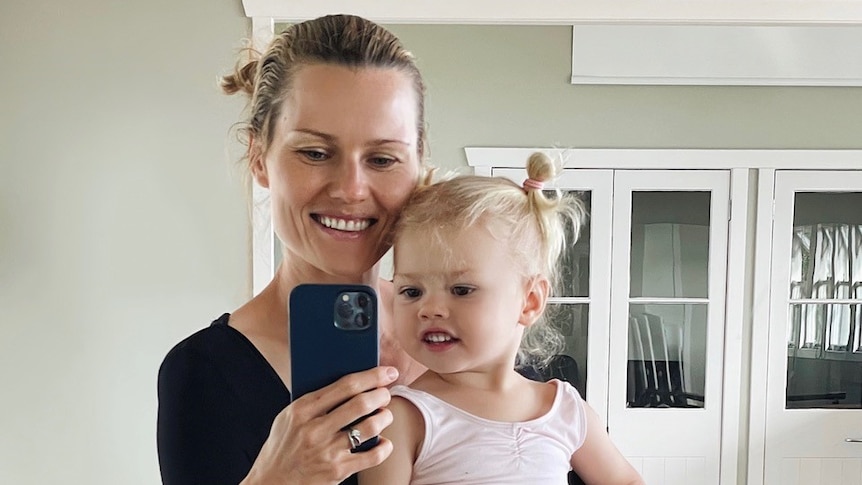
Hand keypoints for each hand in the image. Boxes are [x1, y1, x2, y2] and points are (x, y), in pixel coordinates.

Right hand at [242, 366, 398, 484]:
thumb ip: (315, 401)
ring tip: (385, 415)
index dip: (371, 376)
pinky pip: (373, 456)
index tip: (388, 372)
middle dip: (382, 394)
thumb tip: (353, 383)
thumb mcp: (289, 417)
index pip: (345, 386)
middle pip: (361, 404)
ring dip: (385, 418)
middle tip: (387, 393)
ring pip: (370, 427)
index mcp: (302, 410)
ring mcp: (327, 452)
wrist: (271, 483)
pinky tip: (384, 441)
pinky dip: (384, 446)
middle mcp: (315, 430)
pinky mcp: (337, 471)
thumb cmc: (283, 445)